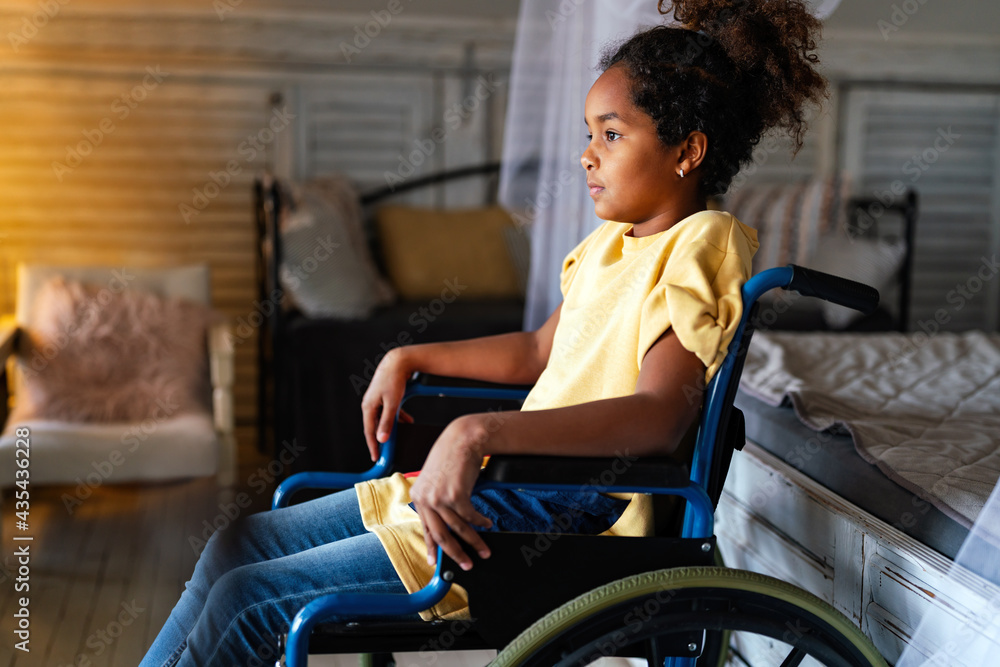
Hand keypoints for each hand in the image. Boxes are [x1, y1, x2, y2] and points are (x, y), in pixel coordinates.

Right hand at [361, 349, 414, 461]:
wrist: (398, 361)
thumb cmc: (394, 380)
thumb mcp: (392, 403)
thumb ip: (387, 422)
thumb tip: (381, 439)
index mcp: (368, 407)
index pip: (369, 432)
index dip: (373, 446)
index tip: (376, 458)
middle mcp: (370, 404)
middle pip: (375, 426)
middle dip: (383, 438)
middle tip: (387, 452)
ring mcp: (377, 400)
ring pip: (384, 419)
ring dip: (393, 427)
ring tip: (401, 436)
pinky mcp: (384, 396)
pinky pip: (389, 411)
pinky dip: (398, 417)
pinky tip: (408, 421)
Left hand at [409, 415, 493, 570]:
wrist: (462, 439)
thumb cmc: (451, 456)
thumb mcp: (436, 479)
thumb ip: (436, 499)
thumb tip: (447, 523)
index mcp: (418, 496)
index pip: (425, 528)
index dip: (432, 547)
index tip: (435, 561)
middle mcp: (425, 499)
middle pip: (441, 535)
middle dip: (456, 553)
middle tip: (467, 564)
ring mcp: (440, 498)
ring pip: (458, 529)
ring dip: (474, 541)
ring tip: (484, 549)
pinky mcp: (456, 495)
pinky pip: (471, 517)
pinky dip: (481, 522)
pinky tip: (487, 523)